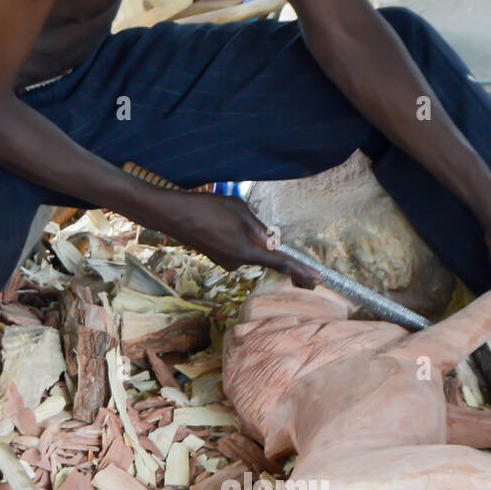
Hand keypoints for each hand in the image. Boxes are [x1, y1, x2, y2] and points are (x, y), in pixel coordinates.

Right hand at [163, 192, 318, 286]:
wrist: (173, 216)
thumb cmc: (207, 208)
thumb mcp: (240, 211)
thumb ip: (259, 228)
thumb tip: (271, 241)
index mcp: (247, 251)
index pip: (280, 263)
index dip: (300, 271)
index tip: (317, 280)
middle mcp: (238, 262)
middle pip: (262, 251)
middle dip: (258, 236)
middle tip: (232, 218)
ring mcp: (227, 262)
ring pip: (248, 247)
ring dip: (243, 232)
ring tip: (221, 216)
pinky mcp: (218, 258)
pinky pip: (236, 247)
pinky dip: (234, 235)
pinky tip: (218, 221)